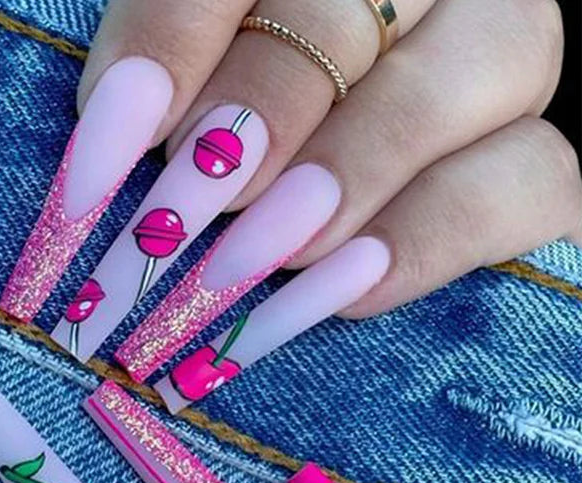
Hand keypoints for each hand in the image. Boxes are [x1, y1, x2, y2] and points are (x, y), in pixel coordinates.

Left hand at [80, 0, 579, 314]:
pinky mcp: (539, 162)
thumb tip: (113, 137)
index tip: (109, 138)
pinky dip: (428, 239)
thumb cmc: (264, 149)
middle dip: (253, 116)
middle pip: (349, 16)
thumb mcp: (206, 96)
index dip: (172, 41)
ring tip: (260, 252)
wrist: (386, 212)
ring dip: (342, 174)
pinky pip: (522, 181)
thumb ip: (169, 78)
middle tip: (180, 209)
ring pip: (451, 88)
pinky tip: (348, 289)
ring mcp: (503, 66)